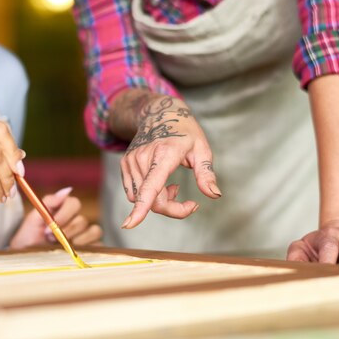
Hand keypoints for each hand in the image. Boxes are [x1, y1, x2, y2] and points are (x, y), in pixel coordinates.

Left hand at [9, 187, 102, 248]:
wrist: (27, 258)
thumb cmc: (29, 238)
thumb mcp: (33, 219)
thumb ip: (49, 202)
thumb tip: (68, 190)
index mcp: (64, 210)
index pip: (74, 203)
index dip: (63, 215)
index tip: (48, 227)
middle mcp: (77, 221)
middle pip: (82, 220)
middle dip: (65, 231)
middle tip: (50, 240)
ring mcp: (85, 235)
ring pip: (94, 231)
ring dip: (76, 241)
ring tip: (61, 248)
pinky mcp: (92, 248)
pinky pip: (99, 244)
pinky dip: (88, 249)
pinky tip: (73, 254)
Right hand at [119, 95, 220, 228]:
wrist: (159, 113)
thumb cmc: (185, 132)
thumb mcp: (202, 149)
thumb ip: (206, 174)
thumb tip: (214, 195)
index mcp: (164, 154)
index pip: (151, 185)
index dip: (141, 207)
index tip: (130, 224)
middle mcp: (143, 157)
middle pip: (151, 200)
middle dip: (171, 208)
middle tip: (191, 205)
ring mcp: (131, 161)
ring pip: (140, 199)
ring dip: (159, 200)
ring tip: (173, 185)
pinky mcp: (124, 164)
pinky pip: (133, 193)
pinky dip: (147, 195)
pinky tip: (160, 182)